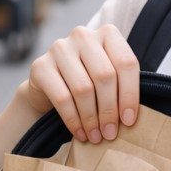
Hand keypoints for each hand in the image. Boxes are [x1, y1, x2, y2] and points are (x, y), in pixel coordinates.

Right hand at [23, 25, 139, 143]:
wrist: (49, 87)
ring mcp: (59, 48)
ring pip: (83, 88)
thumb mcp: (109, 79)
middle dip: (109, 110)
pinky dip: (73, 120)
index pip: (126, 63)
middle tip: (111, 133)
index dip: (130, 94)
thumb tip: (130, 118)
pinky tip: (80, 133)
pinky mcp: (40, 65)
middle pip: (105, 76)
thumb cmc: (89, 82)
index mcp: (107, 34)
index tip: (129, 120)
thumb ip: (122, 88)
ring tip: (96, 137)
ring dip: (91, 118)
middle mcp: (83, 35)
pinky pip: (61, 97)